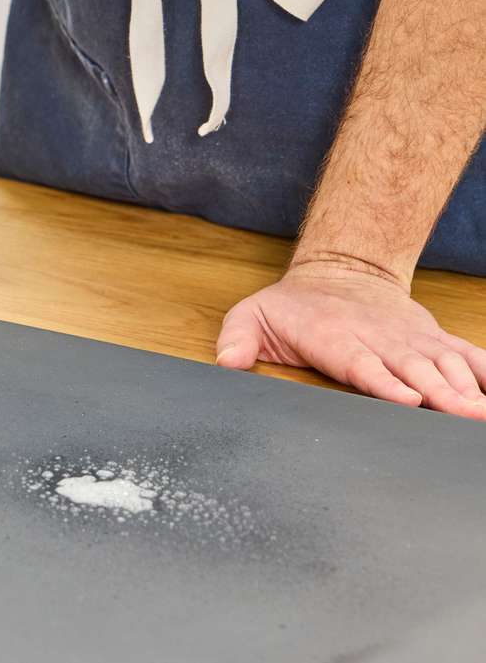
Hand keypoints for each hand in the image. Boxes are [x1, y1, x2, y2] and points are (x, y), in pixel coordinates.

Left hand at [216, 261, 485, 419]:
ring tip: (483, 413)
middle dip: (440, 393)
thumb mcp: (252, 316)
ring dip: (467, 388)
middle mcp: (379, 337)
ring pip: (444, 363)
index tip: (408, 400)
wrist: (340, 270)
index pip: (361, 363)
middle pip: (412, 368)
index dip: (385, 382)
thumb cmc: (292, 306)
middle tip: (464, 415)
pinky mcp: (432, 339)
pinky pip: (466, 355)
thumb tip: (226, 362)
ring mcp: (410, 338)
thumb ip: (238, 340)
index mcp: (335, 337)